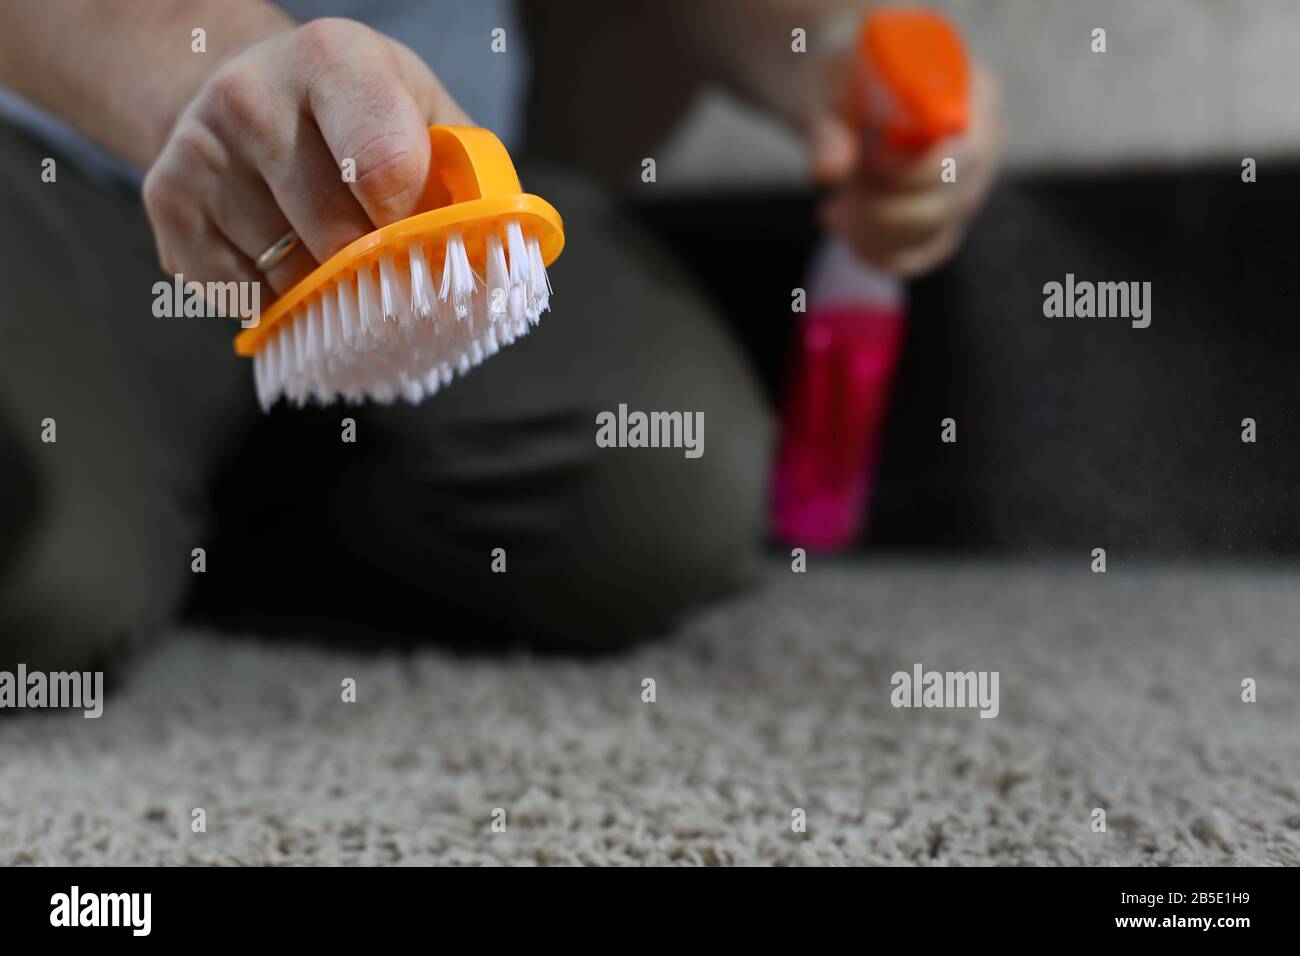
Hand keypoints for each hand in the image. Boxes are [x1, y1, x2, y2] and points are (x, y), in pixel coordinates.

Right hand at [142, 17, 471, 296]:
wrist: (248, 92)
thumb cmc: (358, 116)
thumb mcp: (421, 115)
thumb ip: (463, 176)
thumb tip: (493, 250)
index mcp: (334, 59)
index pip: (385, 167)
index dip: (411, 225)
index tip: (417, 238)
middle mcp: (253, 93)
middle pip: (335, 237)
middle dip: (373, 268)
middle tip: (386, 264)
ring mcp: (201, 146)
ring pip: (286, 274)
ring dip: (322, 286)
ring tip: (328, 249)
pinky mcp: (166, 196)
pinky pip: (237, 292)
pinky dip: (271, 298)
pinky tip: (281, 259)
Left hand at [802, 56, 1004, 277]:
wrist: (842, 95)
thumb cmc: (840, 83)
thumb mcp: (827, 94)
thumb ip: (828, 130)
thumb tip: (826, 173)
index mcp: (971, 91)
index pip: (961, 152)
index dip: (910, 171)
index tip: (865, 162)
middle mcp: (985, 140)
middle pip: (949, 200)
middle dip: (881, 206)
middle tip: (841, 189)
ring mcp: (972, 183)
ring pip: (933, 231)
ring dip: (872, 229)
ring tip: (836, 207)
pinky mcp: (951, 217)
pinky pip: (925, 253)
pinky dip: (879, 252)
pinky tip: (847, 232)